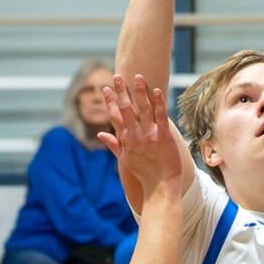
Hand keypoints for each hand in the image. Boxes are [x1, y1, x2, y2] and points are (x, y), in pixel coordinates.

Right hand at [96, 74, 186, 203]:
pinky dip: (158, 102)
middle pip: (126, 109)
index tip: (105, 88)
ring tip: (137, 76)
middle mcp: (136, 136)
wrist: (160, 187)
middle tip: (117, 76)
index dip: (109, 101)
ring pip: (143, 109)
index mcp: (125, 140)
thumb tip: (99, 134)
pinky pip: (161, 116)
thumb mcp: (125, 160)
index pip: (114, 116)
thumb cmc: (143, 173)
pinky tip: (156, 90)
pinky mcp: (164, 136)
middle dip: (121, 92)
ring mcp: (150, 135)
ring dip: (139, 92)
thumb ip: (113, 145)